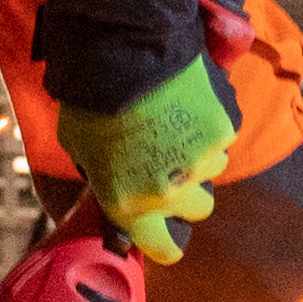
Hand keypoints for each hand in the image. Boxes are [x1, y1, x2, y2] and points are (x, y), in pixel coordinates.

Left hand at [57, 59, 234, 263]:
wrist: (119, 51)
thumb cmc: (90, 100)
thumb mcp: (79, 150)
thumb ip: (101, 176)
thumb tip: (114, 183)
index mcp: (131, 205)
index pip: (164, 250)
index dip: (166, 242)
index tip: (166, 231)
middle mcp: (170, 191)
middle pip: (198, 208)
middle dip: (189, 190)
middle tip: (173, 164)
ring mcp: (201, 161)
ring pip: (213, 169)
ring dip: (200, 153)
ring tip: (176, 123)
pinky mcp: (222, 129)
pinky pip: (222, 135)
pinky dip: (210, 122)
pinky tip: (189, 101)